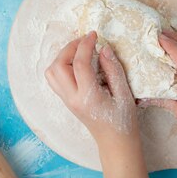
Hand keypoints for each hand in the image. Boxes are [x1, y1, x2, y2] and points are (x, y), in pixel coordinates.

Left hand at [45, 31, 137, 146]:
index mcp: (88, 97)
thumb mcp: (125, 94)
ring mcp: (67, 100)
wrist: (115, 143)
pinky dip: (61, 65)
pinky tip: (76, 62)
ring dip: (63, 56)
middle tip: (86, 40)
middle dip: (70, 48)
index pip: (80, 64)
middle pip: (58, 66)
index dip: (85, 45)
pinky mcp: (66, 101)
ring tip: (80, 50)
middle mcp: (72, 98)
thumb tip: (103, 48)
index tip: (94, 34)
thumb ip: (113, 69)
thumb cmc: (123, 120)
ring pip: (52, 72)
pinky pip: (54, 79)